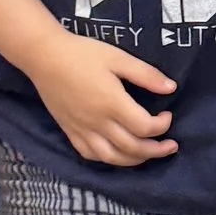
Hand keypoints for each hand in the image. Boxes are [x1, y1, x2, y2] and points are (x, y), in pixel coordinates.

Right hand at [25, 29, 177, 165]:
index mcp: (112, 103)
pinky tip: (118, 154)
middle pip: (133, 148)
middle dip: (156, 150)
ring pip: (112, 158)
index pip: (145, 127)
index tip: (167, 115)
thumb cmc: (82, 53)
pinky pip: (90, 154)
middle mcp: (98, 122)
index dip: (162, 126)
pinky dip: (108, 159)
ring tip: (148, 154)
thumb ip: (146, 75)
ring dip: (135, 160)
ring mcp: (82, 129)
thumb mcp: (118, 58)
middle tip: (170, 146)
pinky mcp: (69, 131)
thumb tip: (171, 88)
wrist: (44, 56)